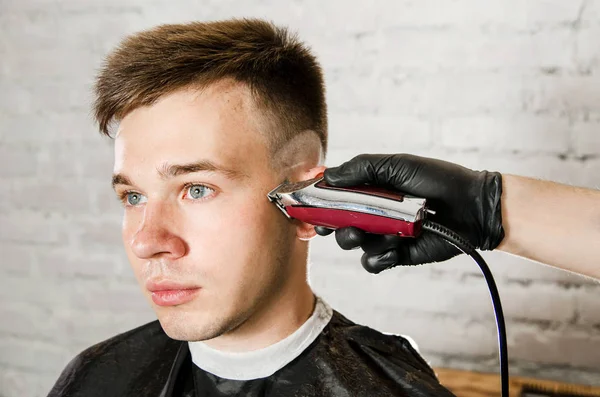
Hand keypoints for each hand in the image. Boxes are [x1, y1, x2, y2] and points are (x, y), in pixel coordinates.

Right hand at [315, 154, 504, 272]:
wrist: (471, 207)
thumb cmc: (436, 180)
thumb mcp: (397, 165)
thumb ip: (361, 168)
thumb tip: (327, 175)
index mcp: (368, 189)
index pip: (333, 196)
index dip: (316, 202)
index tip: (304, 204)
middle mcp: (371, 213)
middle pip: (335, 223)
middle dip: (329, 225)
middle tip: (329, 225)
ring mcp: (382, 235)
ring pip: (352, 244)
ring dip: (359, 238)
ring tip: (381, 231)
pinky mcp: (395, 255)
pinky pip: (372, 263)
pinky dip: (377, 257)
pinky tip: (393, 247)